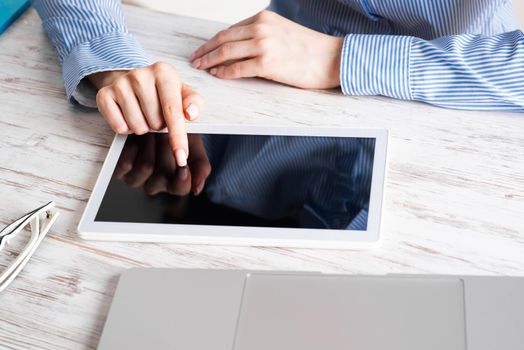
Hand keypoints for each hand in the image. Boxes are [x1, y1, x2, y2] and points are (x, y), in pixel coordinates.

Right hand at [88, 62, 204, 166]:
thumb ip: (194, 103)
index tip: (181, 157)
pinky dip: (126, 128)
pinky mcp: (104, 94)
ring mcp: (120, 84)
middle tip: (156, 114)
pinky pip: (119, 127)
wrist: (135, 80)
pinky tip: (129, 115)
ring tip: (144, 114)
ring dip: (143, 127)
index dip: (178, 137)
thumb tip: (190, 113)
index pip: (172, 111)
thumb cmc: (163, 91)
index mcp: (163, 72)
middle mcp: (140, 75)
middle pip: (155, 122)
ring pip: (137, 127)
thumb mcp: (184, 93)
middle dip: (159, 125)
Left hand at [113, 133, 210, 195]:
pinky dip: (132, 146)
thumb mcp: (194, 145)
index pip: (180, 189)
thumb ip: (201, 161)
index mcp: (175, 180)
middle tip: (167, 132)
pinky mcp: (119, 170)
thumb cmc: (174, 127)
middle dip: (166, 151)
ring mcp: (136, 177)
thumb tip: (197, 188)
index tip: (183, 163)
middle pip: (162, 178)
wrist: (148, 109)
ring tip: (153, 129)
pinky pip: (126, 163)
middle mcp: (155, 182)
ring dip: (150, 145)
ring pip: (145, 168)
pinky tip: (136, 135)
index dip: (182, 180)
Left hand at [190, 10, 343, 88]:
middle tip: (194, 59)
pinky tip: (216, 75)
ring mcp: (263, 45)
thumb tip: (241, 47)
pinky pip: (236, 68)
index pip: (230, 30)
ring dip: (209, 61)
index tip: (203, 48)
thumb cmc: (310, 49)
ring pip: (226, 52)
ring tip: (200, 68)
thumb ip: (262, 34)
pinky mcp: (267, 64)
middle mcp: (260, 27)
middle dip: (205, 50)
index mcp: (263, 18)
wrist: (332, 58)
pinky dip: (223, 72)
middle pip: (223, 39)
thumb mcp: (282, 31)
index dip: (214, 41)